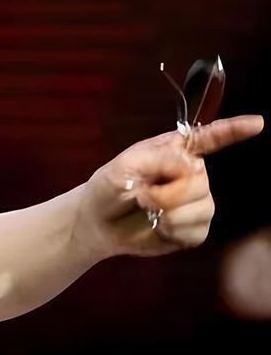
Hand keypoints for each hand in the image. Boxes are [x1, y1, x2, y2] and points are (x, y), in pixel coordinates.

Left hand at [73, 115, 263, 260]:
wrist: (99, 222)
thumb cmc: (109, 188)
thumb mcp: (124, 165)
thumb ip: (158, 159)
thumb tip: (191, 166)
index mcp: (176, 151)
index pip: (211, 138)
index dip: (235, 130)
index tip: (257, 123)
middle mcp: (193, 174)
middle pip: (201, 180)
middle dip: (168, 193)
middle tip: (141, 197)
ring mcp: (198, 201)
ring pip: (203, 206)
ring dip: (169, 213)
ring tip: (148, 210)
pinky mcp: (196, 227)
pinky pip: (197, 230)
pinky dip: (173, 231)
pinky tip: (159, 227)